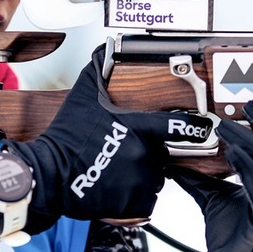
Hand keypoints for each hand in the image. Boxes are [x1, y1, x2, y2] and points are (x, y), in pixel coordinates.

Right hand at [6, 46, 213, 224]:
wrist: (48, 175)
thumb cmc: (64, 138)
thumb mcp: (81, 97)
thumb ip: (97, 70)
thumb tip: (103, 48)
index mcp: (138, 128)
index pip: (179, 126)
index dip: (195, 126)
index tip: (204, 127)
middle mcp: (144, 154)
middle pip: (161, 155)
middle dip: (148, 154)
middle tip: (123, 153)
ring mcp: (140, 180)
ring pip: (154, 180)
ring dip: (141, 177)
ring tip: (116, 172)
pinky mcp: (133, 202)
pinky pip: (145, 202)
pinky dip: (134, 198)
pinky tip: (115, 189)